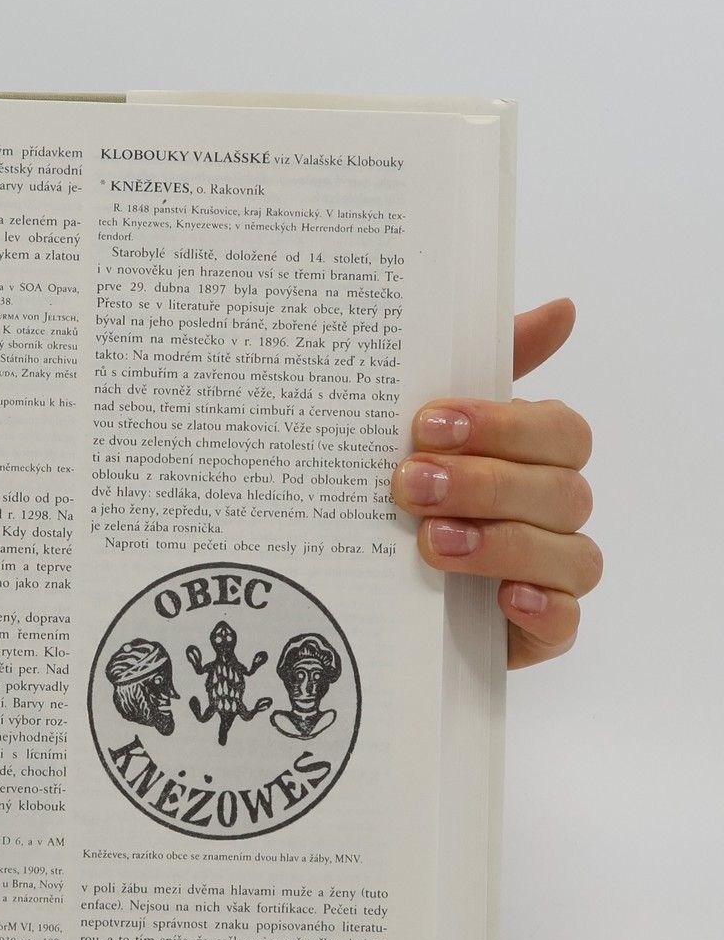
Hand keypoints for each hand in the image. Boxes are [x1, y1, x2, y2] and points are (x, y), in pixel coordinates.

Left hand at [391, 297, 597, 668]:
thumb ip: (490, 366)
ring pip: (569, 554)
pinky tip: (503, 596)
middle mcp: (553, 510)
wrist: (369, 584)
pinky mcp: (538, 631)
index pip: (559, 430)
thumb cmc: (413, 492)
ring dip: (500, 543)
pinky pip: (565, 622)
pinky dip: (541, 608)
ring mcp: (551, 573)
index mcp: (537, 455)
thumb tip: (562, 308)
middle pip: (561, 489)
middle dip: (484, 483)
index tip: (426, 424)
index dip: (500, 425)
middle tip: (409, 483)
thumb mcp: (428, 429)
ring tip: (429, 542)